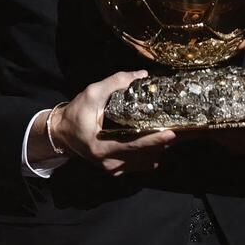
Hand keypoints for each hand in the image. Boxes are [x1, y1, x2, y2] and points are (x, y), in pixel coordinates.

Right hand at [50, 70, 176, 175]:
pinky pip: (139, 165)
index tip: (172, 133)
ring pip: (144, 163)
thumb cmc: (76, 113)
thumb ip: (116, 83)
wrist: (62, 133)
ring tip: (173, 133)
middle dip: (162, 143)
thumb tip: (143, 76)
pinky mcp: (116, 169)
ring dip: (158, 149)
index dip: (154, 140)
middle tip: (182, 130)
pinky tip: (159, 143)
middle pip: (144, 156)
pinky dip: (150, 154)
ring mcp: (113, 168)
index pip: (134, 146)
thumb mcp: (92, 93)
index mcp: (102, 146)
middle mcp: (109, 162)